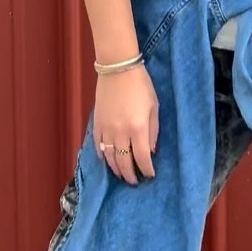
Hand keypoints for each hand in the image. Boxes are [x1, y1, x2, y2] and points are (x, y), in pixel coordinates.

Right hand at [93, 64, 158, 184]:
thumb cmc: (141, 85)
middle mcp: (121, 133)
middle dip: (130, 175)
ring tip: (121, 174)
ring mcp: (106, 129)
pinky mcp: (97, 123)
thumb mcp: (154, 107)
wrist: (118, 68)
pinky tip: (107, 160)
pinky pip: (98, 145)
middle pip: (123, 162)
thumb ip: (153, 131)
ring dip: (115, 168)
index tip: (150, 175)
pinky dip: (102, 156)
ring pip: (109, 157)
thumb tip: (151, 151)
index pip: (142, 158)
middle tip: (134, 181)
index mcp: (138, 128)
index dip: (146, 170)